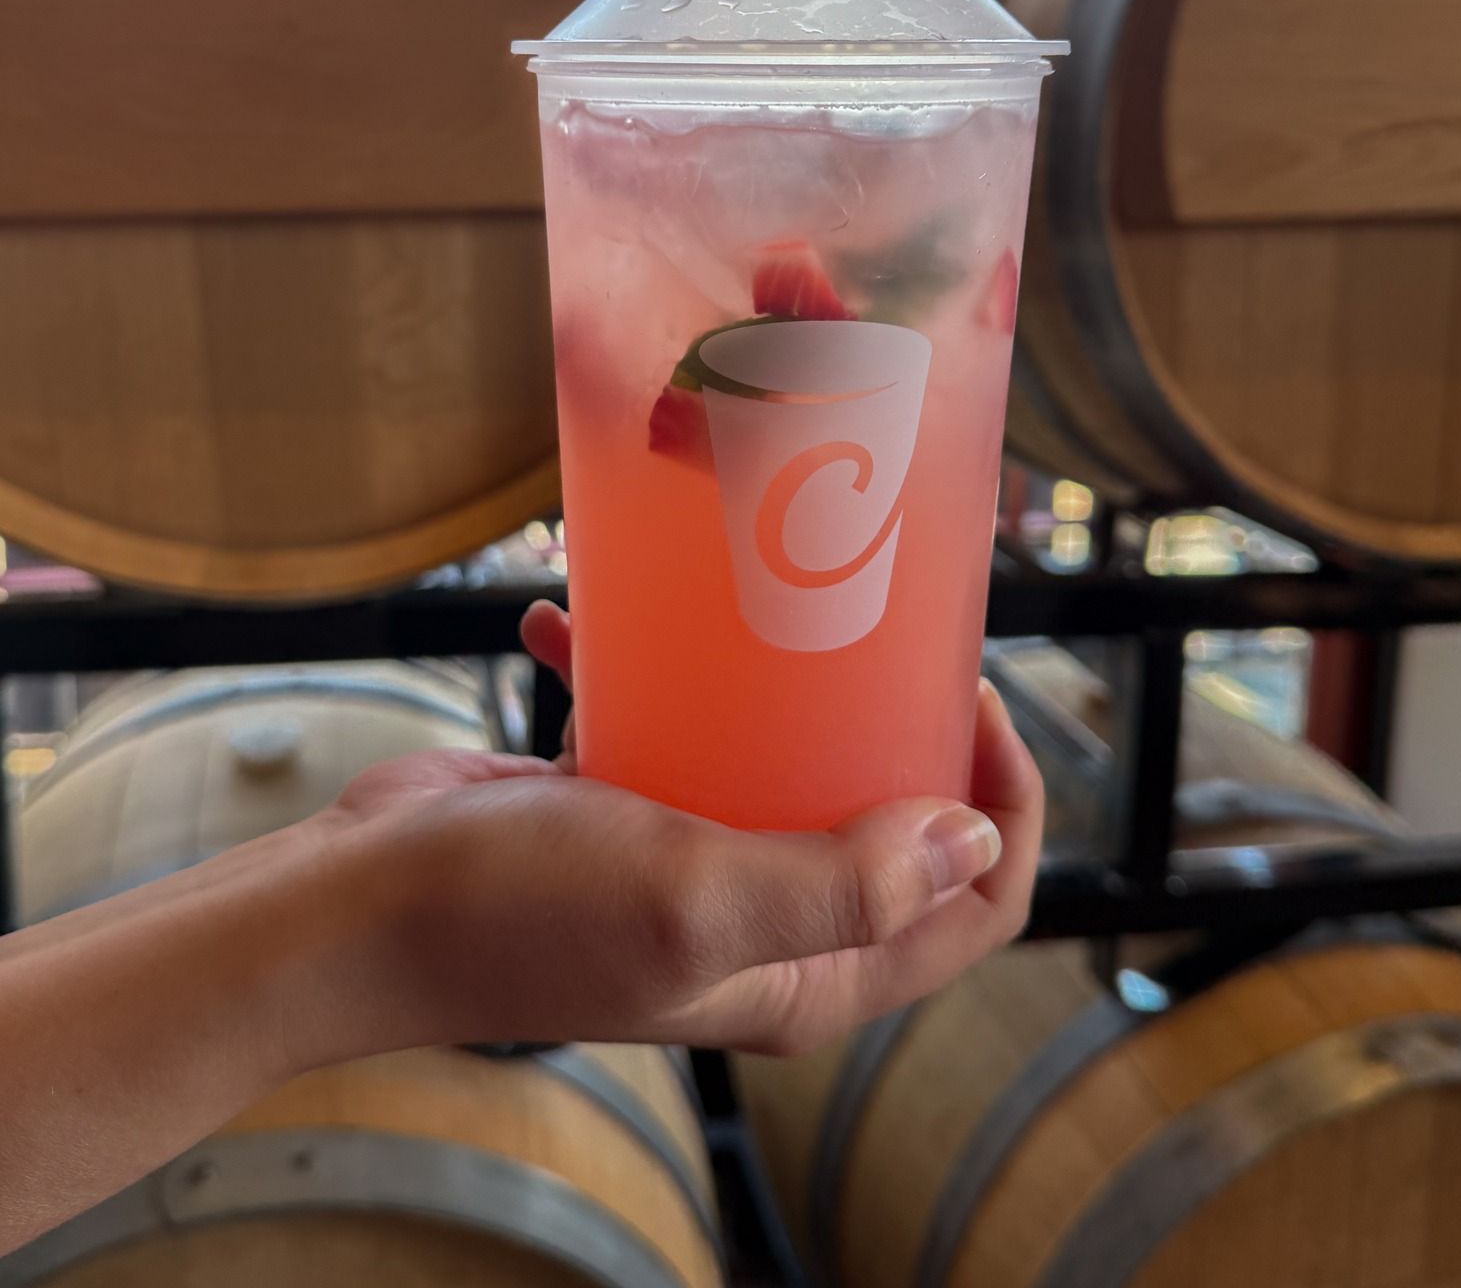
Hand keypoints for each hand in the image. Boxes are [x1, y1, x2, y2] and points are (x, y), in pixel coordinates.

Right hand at [307, 603, 1043, 1060]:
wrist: (360, 906)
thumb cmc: (521, 914)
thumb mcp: (694, 902)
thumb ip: (840, 884)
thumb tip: (968, 841)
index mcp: (807, 969)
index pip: (968, 910)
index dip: (1003, 812)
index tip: (973, 697)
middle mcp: (767, 919)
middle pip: (895, 822)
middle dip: (908, 724)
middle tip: (887, 621)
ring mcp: (696, 859)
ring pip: (791, 762)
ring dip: (786, 679)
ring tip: (771, 587)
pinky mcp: (626, 803)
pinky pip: (676, 724)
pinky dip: (641, 665)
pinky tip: (587, 613)